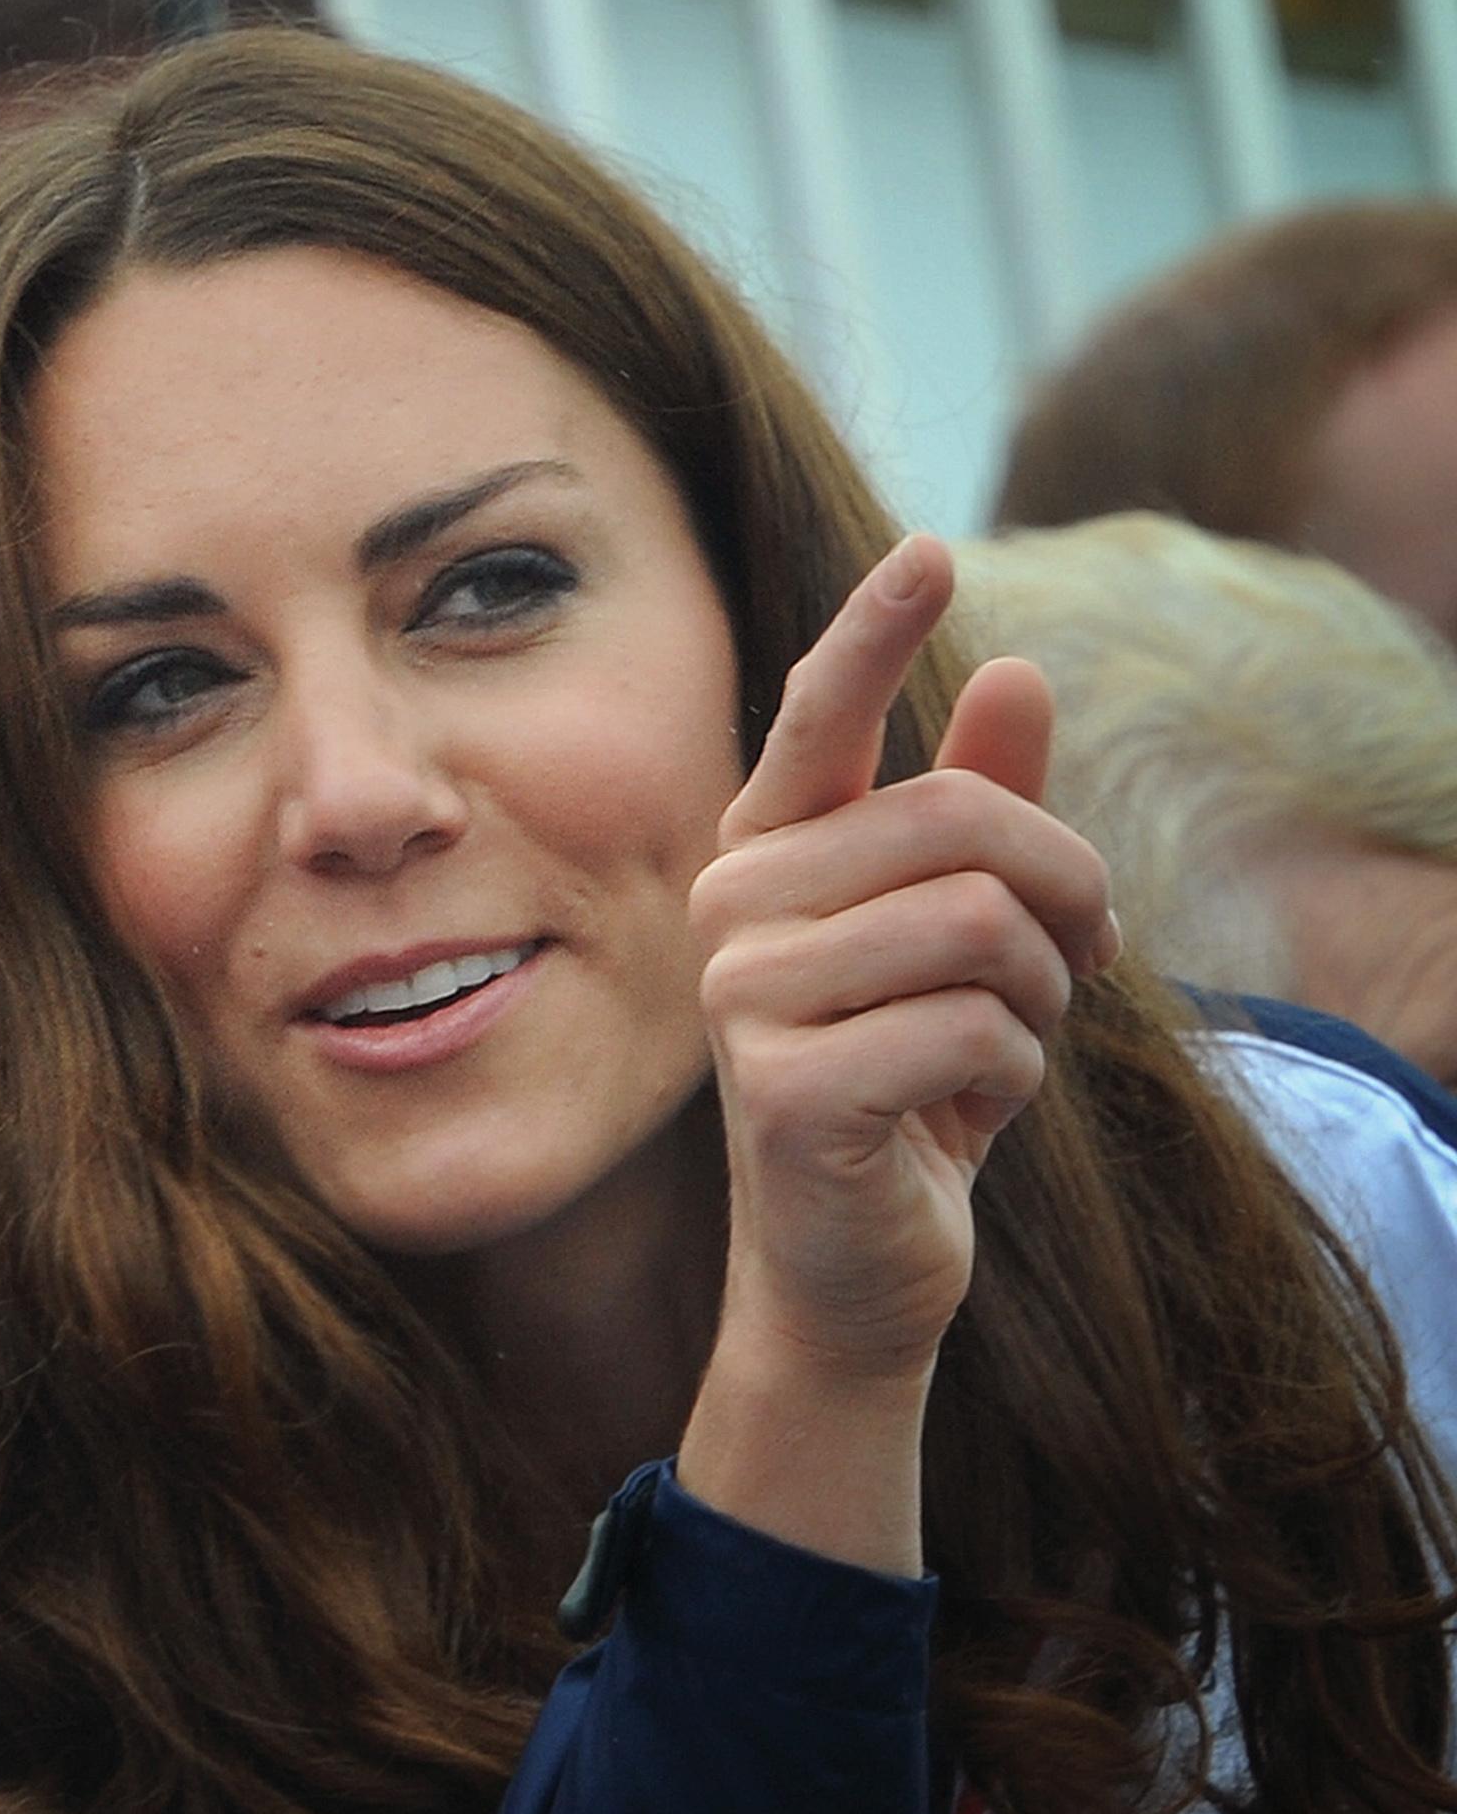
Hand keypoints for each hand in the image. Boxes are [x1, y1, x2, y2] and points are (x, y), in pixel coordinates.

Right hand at [677, 534, 1115, 1570]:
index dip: (874, 634)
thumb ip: (986, 812)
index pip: (817, 722)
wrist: (856, 1261)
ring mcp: (743, 997)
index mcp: (769, 857)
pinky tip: (963, 1116)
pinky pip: (970, 1026)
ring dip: (1040, 998)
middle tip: (1081, 960)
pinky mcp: (783, 1087)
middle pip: (956, 820)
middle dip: (1064, 887)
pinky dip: (1011, 1076)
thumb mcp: (967, 942)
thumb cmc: (909, 1085)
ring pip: (978, 925)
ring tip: (1002, 1049)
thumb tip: (1021, 672)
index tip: (930, 552)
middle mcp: (732, 908)